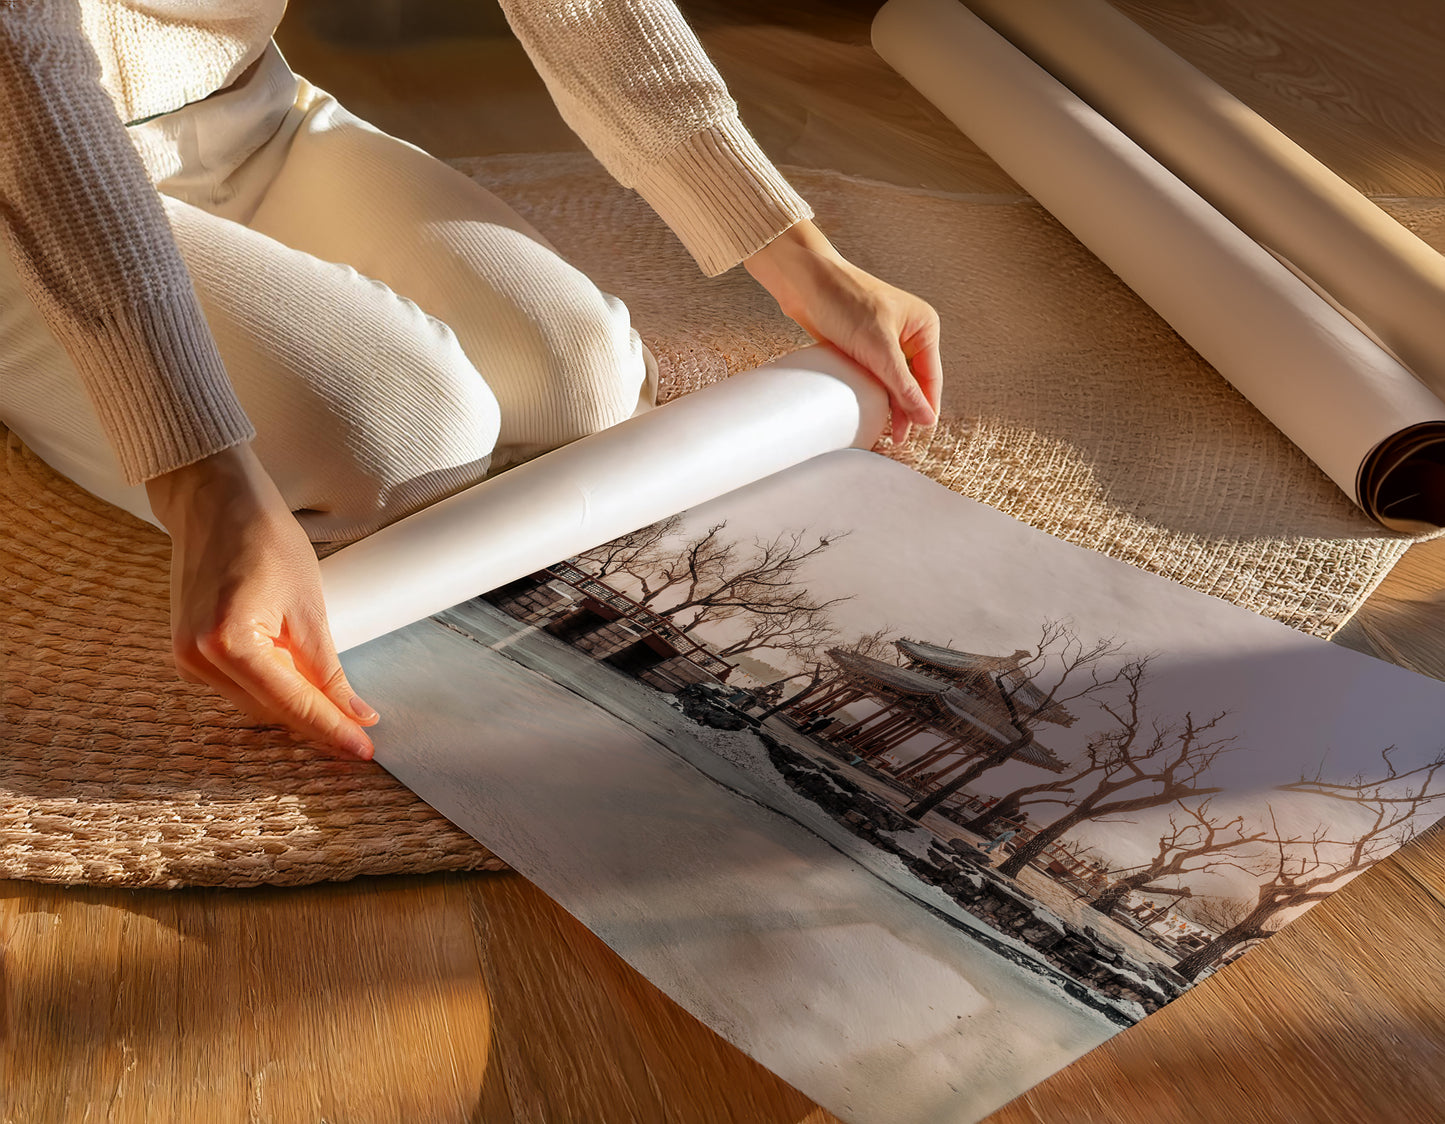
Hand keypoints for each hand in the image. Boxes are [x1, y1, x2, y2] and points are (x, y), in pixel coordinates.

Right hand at [145, 443, 378, 758]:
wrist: (215, 504)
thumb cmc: (265, 540)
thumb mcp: (309, 607)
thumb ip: (328, 670)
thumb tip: (356, 715)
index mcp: (228, 642)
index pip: (291, 704)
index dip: (331, 730)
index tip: (365, 751)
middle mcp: (197, 658)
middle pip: (271, 711)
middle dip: (316, 722)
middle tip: (362, 733)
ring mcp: (185, 658)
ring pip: (255, 704)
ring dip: (294, 707)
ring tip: (338, 709)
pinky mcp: (186, 652)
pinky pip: (238, 687)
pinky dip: (272, 688)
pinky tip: (300, 685)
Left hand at [744, 219, 941, 444]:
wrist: (803, 281)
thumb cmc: (844, 300)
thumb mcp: (879, 349)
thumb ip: (904, 387)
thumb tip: (926, 419)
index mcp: (924, 327)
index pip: (930, 377)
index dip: (924, 408)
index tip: (917, 435)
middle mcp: (908, 333)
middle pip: (912, 381)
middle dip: (906, 409)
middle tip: (896, 438)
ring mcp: (884, 339)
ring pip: (892, 380)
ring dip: (888, 404)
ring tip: (882, 432)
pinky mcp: (861, 344)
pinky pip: (872, 375)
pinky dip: (871, 392)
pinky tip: (868, 410)